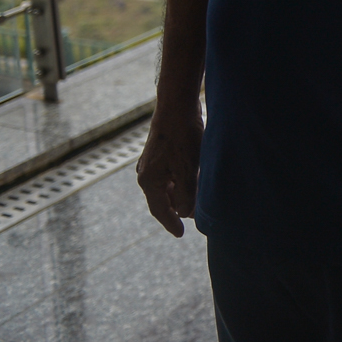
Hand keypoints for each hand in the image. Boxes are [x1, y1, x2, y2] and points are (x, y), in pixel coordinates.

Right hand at [136, 102, 202, 235]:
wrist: (177, 107)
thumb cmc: (183, 138)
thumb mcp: (188, 169)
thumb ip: (185, 195)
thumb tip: (183, 213)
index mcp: (149, 181)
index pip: (159, 210)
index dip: (171, 223)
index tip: (180, 234)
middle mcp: (146, 174)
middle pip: (162, 199)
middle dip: (176, 210)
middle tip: (192, 219)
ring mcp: (152, 163)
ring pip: (166, 187)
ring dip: (179, 196)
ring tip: (195, 203)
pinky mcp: (160, 153)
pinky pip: (168, 175)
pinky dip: (179, 183)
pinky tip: (192, 182)